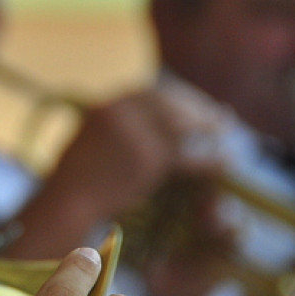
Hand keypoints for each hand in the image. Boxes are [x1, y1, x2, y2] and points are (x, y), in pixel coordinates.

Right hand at [6, 80, 230, 259]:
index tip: (199, 106)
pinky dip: (208, 160)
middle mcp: (120, 110)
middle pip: (172, 103)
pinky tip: (223, 165)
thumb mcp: (92, 140)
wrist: (67, 203)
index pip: (152, 91)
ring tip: (226, 143)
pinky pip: (187, 154)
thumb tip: (150, 120)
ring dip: (209, 134)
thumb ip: (118, 125)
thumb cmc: (77, 180)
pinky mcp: (147, 156)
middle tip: (223, 122)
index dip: (180, 99)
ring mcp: (134, 132)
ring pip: (183, 127)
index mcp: (107, 104)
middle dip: (200, 111)